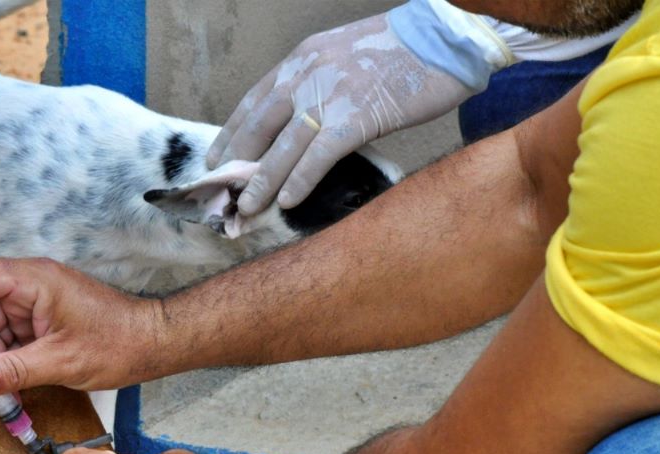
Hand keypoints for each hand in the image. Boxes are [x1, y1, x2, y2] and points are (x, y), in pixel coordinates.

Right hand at [0, 257, 165, 396]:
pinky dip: (8, 360)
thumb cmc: (116, 343)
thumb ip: (13, 371)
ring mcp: (37, 302)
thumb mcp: (61, 362)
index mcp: (34, 280)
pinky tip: (13, 386)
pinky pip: (12, 337)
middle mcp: (31, 285)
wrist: (153, 343)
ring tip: (2, 392)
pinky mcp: (43, 319)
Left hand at [207, 10, 473, 214]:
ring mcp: (328, 97)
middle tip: (221, 191)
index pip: (254, 101)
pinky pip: (317, 157)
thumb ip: (318, 82)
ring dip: (261, 182)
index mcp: (302, 59)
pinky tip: (287, 202)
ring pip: (282, 147)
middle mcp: (306, 76)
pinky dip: (299, 181)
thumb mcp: (345, 56)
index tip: (216, 157)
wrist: (444, 40)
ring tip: (246, 207)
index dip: (232, 132)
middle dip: (237, 162)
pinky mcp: (354, 119)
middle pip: (258, 126)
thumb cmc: (402, 52)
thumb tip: (302, 118)